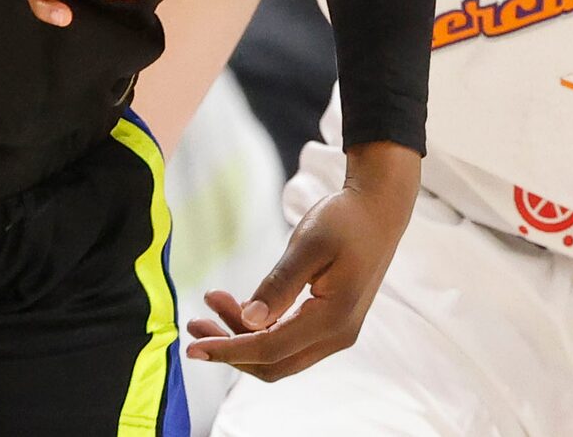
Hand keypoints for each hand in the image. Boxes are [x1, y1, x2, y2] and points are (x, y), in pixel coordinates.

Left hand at [185, 142, 418, 379]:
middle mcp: (337, 335)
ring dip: (242, 337)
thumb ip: (279, 284)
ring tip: (213, 301)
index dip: (228, 350)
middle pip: (273, 363)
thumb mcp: (308, 244)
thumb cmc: (345, 219)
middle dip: (230, 349)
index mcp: (334, 318)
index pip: (270, 349)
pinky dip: (260, 330)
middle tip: (195, 324)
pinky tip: (239, 307)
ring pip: (279, 354)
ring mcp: (336, 333)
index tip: (192, 345)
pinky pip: (289, 340)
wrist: (379, 209)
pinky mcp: (330, 323)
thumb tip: (248, 321)